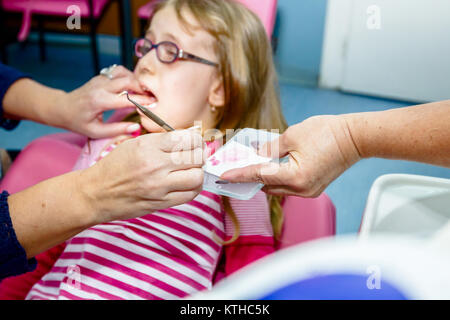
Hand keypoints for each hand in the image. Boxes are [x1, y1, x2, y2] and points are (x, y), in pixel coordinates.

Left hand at [58, 65, 153, 138]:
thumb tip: (136, 127)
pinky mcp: (101, 76)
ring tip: (143, 91)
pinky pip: (119, 72)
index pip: (126, 99)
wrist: (62, 108)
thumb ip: (117, 130)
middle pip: (127, 81)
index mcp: (99, 101)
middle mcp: (101, 87)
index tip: (154, 104)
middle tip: (151, 97)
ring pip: (124, 73)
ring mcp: (101, 79)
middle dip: (142, 88)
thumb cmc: (78, 122)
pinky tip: (132, 86)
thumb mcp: (96, 131)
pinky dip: (129, 77)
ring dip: (136, 80)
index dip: (142, 101)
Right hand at [80, 130, 205, 221]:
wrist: (95, 193)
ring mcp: (159, 186)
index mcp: (149, 145)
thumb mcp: (134, 144)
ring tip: (191, 171)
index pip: (188, 139)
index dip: (196, 140)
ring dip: (198, 172)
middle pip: (197, 157)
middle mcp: (155, 165)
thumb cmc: (114, 166)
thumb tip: (190, 140)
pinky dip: (193, 188)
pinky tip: (187, 183)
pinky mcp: (160, 203)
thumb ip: (162, 141)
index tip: (194, 142)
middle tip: (195, 156)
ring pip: (197, 177)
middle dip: (200, 155)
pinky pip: (190, 195)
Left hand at [221, 115, 360, 196]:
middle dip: (249, 177)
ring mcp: (308, 192)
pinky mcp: (313, 188)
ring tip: (247, 166)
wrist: (355, 138)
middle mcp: (302, 190)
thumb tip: (256, 155)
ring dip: (262, 178)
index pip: (259, 176)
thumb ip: (270, 148)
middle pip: (266, 186)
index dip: (239, 175)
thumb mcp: (292, 135)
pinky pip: (287, 186)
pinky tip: (267, 167)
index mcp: (296, 177)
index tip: (223, 176)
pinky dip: (276, 178)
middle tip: (232, 168)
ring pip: (276, 188)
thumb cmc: (327, 133)